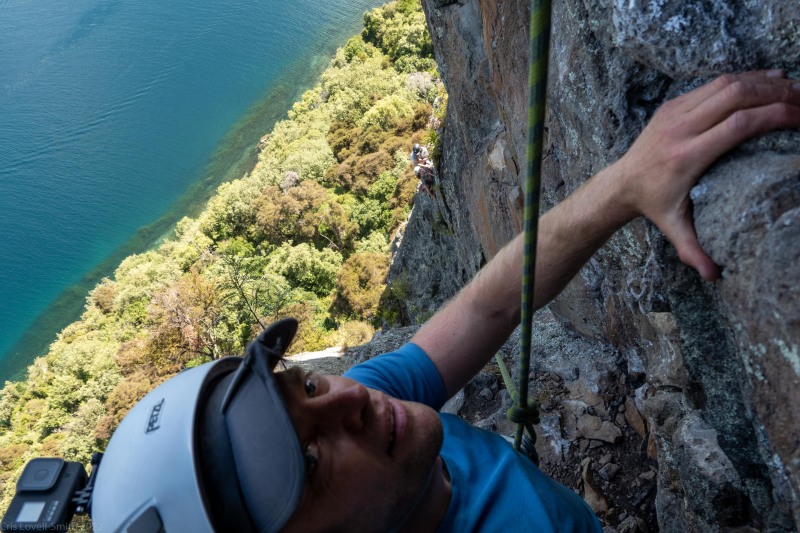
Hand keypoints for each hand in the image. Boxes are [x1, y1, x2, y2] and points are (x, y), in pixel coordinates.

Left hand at [615, 70, 799, 279]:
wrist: (620, 184)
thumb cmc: (654, 206)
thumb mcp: (674, 229)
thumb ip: (694, 251)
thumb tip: (713, 276)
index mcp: (687, 156)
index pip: (739, 124)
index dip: (776, 115)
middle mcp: (680, 128)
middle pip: (737, 95)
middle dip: (777, 93)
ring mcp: (675, 112)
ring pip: (727, 84)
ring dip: (764, 82)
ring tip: (796, 88)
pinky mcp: (673, 104)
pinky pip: (714, 84)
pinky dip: (745, 79)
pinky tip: (770, 80)